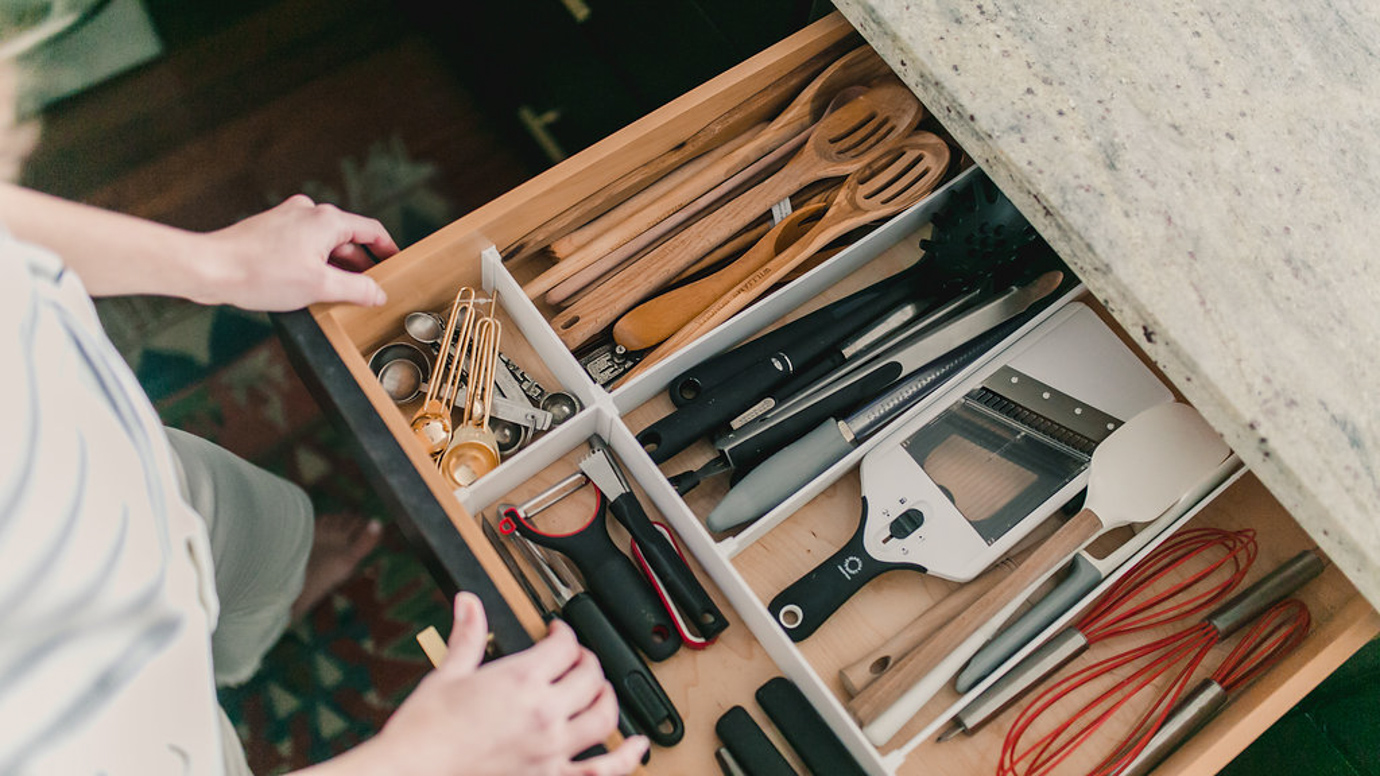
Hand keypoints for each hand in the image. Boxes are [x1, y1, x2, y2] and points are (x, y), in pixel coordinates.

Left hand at [201, 194, 399, 310]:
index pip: (371, 230)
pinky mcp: (270, 230)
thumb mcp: (319, 287)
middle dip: (359, 264)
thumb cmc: (260, 273)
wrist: (210, 268)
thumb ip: (356, 289)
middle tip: (368, 288)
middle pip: (347, 238)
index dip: (387, 249)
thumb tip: (377, 293)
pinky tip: (308, 284)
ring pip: (324, 242)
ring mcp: (287, 219)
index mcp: (327, 220)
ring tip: (338, 292)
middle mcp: (308, 212)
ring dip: (335, 265)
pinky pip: (303, 244)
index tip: (395, 264)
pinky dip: (313, 262)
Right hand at [356, 593, 646, 775]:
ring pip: (604, 718)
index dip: (565, 632)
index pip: (564, 646)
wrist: (411, 773)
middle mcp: (544, 713)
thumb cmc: (425, 733)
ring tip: (601, 690)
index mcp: (520, 680)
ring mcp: (551, 749)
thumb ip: (468, 636)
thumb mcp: (447, 674)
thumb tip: (469, 603)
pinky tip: (638, 748)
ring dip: (608, 699)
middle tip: (576, 658)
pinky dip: (625, 759)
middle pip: (589, 677)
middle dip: (587, 660)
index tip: (558, 632)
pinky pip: (601, 771)